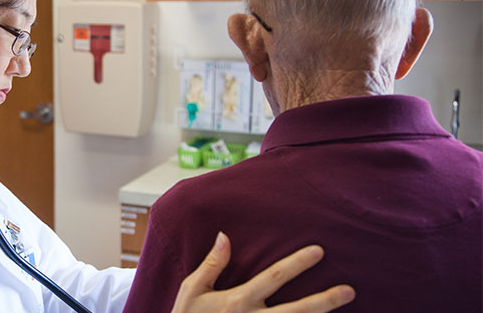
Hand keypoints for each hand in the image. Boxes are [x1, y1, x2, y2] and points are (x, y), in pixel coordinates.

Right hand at [170, 232, 354, 312]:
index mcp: (238, 301)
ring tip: (344, 308)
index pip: (274, 278)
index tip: (319, 251)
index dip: (297, 264)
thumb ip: (212, 264)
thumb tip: (225, 236)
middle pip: (296, 311)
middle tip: (349, 290)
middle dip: (324, 301)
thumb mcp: (192, 289)